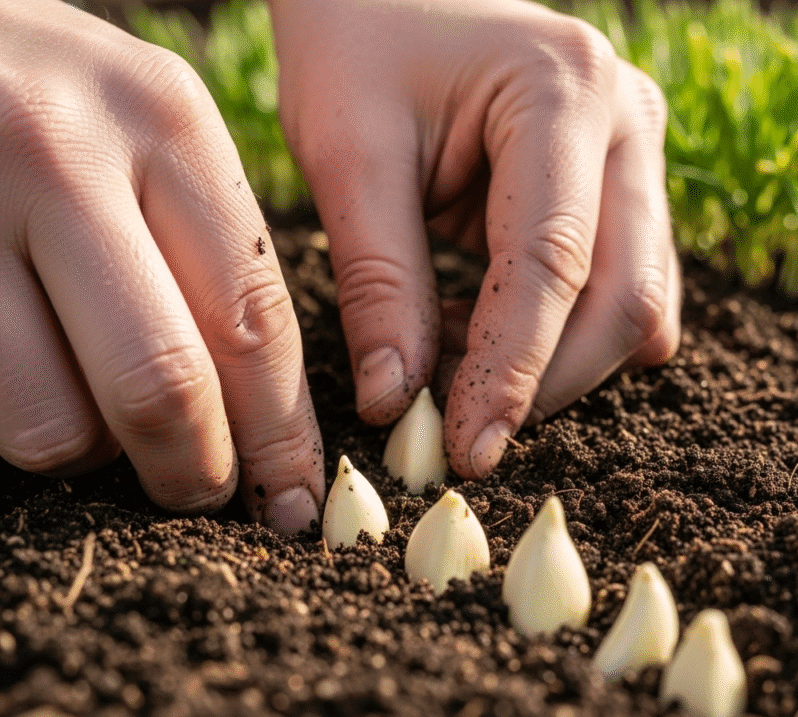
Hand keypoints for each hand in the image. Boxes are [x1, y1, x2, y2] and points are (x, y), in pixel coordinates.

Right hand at [0, 0, 323, 532]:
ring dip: (90, 453)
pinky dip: (25, 423)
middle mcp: (66, 151)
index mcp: (166, 121)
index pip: (254, 317)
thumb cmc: (48, 107)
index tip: (293, 497)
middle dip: (195, 470)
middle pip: (167, 381)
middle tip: (200, 493)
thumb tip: (262, 414)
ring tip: (89, 407)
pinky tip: (30, 377)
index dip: (282, 432)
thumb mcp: (143, 137)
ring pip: (60, 421)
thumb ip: (204, 248)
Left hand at [269, 0, 681, 478]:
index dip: (512, 370)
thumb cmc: (355, 44)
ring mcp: (639, 148)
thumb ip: (378, 280)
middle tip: (468, 436)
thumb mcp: (347, 152)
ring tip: (471, 384)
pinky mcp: (627, 181)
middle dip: (551, 381)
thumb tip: (398, 405)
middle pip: (623, 293)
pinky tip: (501, 345)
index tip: (469, 449)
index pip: (552, 263)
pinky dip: (571, 334)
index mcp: (563, 91)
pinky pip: (627, 282)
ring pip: (639, 299)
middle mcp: (627, 117)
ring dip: (564, 364)